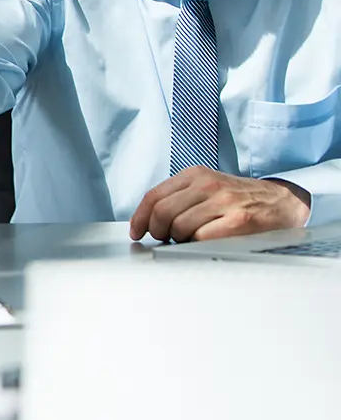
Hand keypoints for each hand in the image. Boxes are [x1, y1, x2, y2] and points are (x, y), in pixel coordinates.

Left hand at [129, 167, 311, 242]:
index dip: (140, 217)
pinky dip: (197, 245)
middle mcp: (208, 184)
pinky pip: (202, 238)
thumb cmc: (239, 200)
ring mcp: (224, 202)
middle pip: (163, 213)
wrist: (282, 203)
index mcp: (195, 175)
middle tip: (164, 238)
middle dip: (158, 231)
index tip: (137, 231)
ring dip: (179, 239)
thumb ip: (180, 198)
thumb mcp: (207, 187)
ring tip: (190, 239)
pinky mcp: (239, 222)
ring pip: (180, 226)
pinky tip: (205, 243)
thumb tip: (149, 222)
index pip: (154, 196)